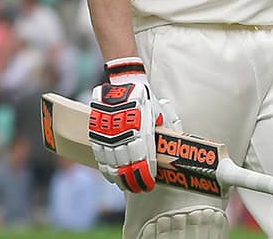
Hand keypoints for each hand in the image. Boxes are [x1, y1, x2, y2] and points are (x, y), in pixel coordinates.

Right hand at [89, 57, 162, 192]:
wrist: (123, 83)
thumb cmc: (145, 100)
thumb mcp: (159, 113)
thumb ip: (164, 130)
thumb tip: (175, 145)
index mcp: (141, 128)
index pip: (143, 158)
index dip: (144, 174)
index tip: (148, 184)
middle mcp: (124, 131)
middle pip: (126, 163)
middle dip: (131, 179)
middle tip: (136, 189)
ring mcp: (108, 131)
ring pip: (110, 160)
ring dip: (117, 175)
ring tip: (122, 185)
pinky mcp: (97, 129)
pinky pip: (99, 151)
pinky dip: (103, 164)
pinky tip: (108, 173)